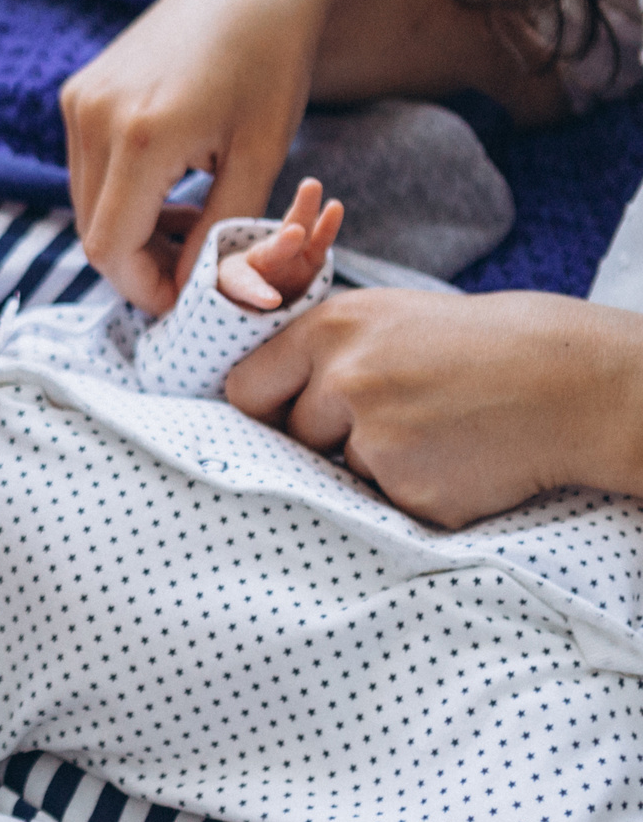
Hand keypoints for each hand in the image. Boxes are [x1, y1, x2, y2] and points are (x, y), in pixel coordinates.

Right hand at [62, 0, 341, 313]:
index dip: (143, 287)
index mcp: (143, 135)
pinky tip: (168, 185)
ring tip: (188, 220)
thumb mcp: (261, 158)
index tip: (184, 299)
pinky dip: (119, 195)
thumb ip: (223, 231)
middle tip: (195, 263)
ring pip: (85, 205)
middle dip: (139, 262)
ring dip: (128, 230)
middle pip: (92, 231)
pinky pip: (85, 170)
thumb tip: (191, 291)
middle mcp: (95, 116)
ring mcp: (79, 101)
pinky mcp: (76, 93)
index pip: (111, 248)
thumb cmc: (272, 69)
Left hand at [225, 288, 642, 526]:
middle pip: (296, 436)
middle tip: (403, 413)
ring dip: (382, 462)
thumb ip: (327, 355)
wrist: (576, 381)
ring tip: (444, 429)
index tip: (282, 418)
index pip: (246, 389)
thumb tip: (262, 402)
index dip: (263, 411)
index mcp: (333, 329)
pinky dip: (421, 489)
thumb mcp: (393, 321)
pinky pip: (390, 501)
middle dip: (335, 436)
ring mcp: (378, 438)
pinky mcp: (412, 490)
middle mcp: (346, 380)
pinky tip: (464, 457)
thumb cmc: (483, 347)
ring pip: (346, 470)